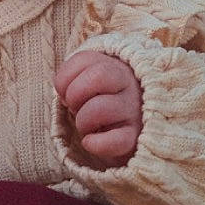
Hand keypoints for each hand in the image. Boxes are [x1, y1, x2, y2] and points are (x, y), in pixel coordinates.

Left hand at [54, 49, 142, 165]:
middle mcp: (129, 84)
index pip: (84, 59)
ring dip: (83, 121)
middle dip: (74, 95)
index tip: (66, 93)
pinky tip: (90, 142)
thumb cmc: (105, 102)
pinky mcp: (136, 137)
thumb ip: (74, 80)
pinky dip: (96, 144)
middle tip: (75, 108)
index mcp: (114, 67)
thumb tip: (64, 95)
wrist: (140, 127)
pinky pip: (116, 141)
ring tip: (86, 127)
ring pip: (100, 108)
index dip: (65, 78)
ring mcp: (134, 110)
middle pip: (97, 76)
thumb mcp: (91, 83)